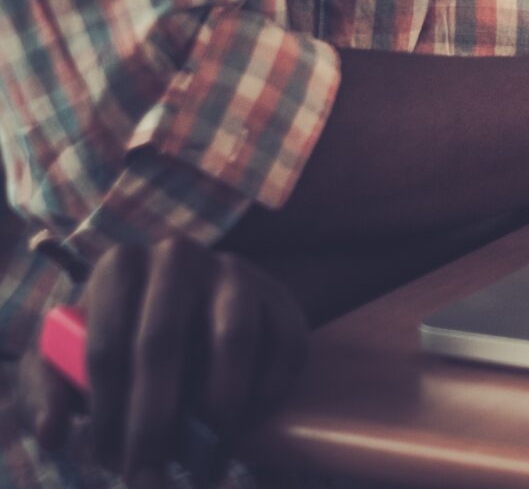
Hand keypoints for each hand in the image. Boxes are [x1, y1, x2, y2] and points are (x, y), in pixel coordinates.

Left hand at [8, 239, 306, 483]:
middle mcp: (179, 258)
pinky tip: (239, 433)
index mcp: (118, 267)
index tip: (106, 462)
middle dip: (153, 423)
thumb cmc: (119, 344)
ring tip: (202, 464)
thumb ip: (48, 391)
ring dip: (218, 413)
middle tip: (149, 477)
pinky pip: (284, 350)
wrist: (189, 312)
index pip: (106, 345)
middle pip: (163, 344)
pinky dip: (264, 399)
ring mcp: (237, 273)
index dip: (105, 412)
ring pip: (234, 341)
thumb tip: (55, 431)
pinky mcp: (282, 300)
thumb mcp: (68, 359)